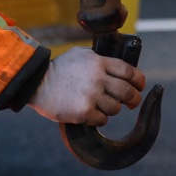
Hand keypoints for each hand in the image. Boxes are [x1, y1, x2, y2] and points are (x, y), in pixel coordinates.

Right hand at [29, 47, 145, 125]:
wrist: (36, 83)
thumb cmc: (59, 69)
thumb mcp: (80, 55)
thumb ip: (100, 60)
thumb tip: (120, 69)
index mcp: (99, 63)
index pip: (129, 72)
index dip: (139, 81)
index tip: (140, 86)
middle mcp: (98, 78)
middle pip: (127, 92)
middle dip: (133, 99)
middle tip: (131, 103)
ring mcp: (91, 96)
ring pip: (116, 108)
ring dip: (111, 109)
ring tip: (100, 106)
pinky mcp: (83, 111)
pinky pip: (102, 120)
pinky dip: (99, 119)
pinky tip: (90, 114)